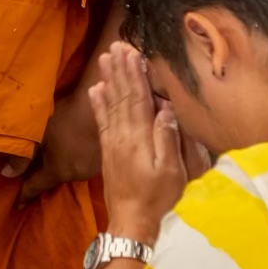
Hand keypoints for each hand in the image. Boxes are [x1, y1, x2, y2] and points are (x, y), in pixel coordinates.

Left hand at [2, 73, 103, 205]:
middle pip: (55, 179)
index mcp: (59, 171)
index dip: (26, 194)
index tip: (19, 205)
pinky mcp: (104, 160)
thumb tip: (6, 174)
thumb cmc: (66, 116)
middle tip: (33, 175)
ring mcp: (93, 169)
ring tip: (54, 156)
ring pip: (70, 171)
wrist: (101, 101)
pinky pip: (82, 165)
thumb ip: (22, 157)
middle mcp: (77, 175)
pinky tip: (71, 149)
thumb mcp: (39, 134)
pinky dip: (73, 160)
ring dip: (61, 166)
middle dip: (44, 177)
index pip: (38, 187)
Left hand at [89, 42, 205, 239]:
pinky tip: (96, 89)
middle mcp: (122, 135)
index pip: (137, 98)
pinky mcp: (108, 150)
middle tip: (117, 46)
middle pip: (121, 95)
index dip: (135, 74)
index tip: (133, 52)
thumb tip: (166, 109)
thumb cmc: (157, 198)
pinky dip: (98, 103)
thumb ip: (167, 139)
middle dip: (120, 69)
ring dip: (109, 79)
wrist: (130, 222)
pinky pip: (102, 121)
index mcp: (139, 138)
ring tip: (105, 58)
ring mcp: (113, 142)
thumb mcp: (171, 172)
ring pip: (110, 104)